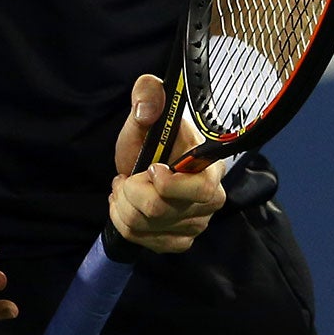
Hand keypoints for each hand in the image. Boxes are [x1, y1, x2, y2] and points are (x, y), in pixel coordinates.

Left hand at [107, 74, 225, 254]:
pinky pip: (141, 240)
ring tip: (124, 187)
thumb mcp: (146, 108)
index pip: (203, 189)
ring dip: (122, 205)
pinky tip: (127, 205)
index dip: (169, 184)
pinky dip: (123, 222)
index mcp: (211, 166)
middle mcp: (211, 199)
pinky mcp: (179, 240)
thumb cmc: (152, 135)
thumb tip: (146, 109)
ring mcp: (196, 223)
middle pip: (161, 210)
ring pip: (145, 226)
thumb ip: (147, 93)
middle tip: (126, 176)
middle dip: (131, 191)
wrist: (145, 162)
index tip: (150, 167)